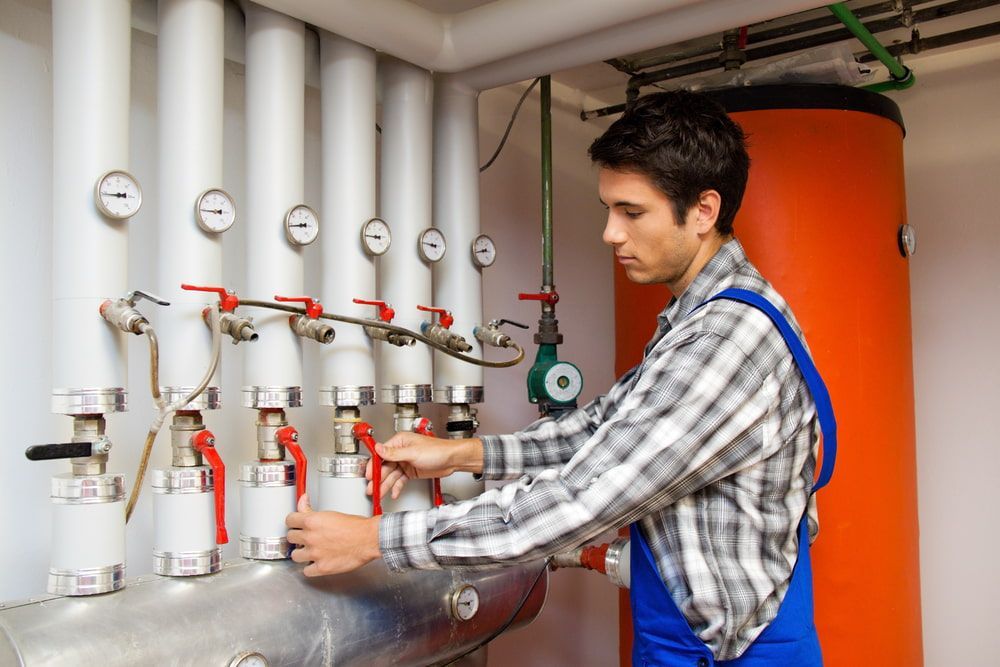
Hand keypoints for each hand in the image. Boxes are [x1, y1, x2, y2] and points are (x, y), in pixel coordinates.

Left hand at [286, 493, 380, 575]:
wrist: (369, 539)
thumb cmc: (356, 526)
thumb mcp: (332, 513)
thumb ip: (312, 509)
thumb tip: (303, 500)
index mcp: (312, 521)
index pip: (289, 520)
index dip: (294, 522)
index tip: (296, 524)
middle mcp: (310, 537)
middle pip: (290, 537)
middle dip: (297, 537)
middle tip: (305, 537)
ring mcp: (315, 554)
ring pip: (295, 555)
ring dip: (301, 553)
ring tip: (310, 551)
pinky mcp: (321, 568)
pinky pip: (305, 571)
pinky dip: (310, 568)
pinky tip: (316, 563)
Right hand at [366, 433, 482, 499]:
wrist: (452, 460)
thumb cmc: (438, 450)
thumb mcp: (413, 452)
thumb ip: (394, 453)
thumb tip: (378, 448)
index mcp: (400, 442)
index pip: (381, 454)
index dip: (373, 466)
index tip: (369, 475)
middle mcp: (401, 452)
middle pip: (385, 466)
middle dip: (378, 478)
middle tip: (371, 488)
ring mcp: (406, 462)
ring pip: (392, 475)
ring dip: (385, 485)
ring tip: (379, 494)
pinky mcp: (411, 471)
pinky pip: (400, 480)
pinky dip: (396, 487)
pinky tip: (393, 493)